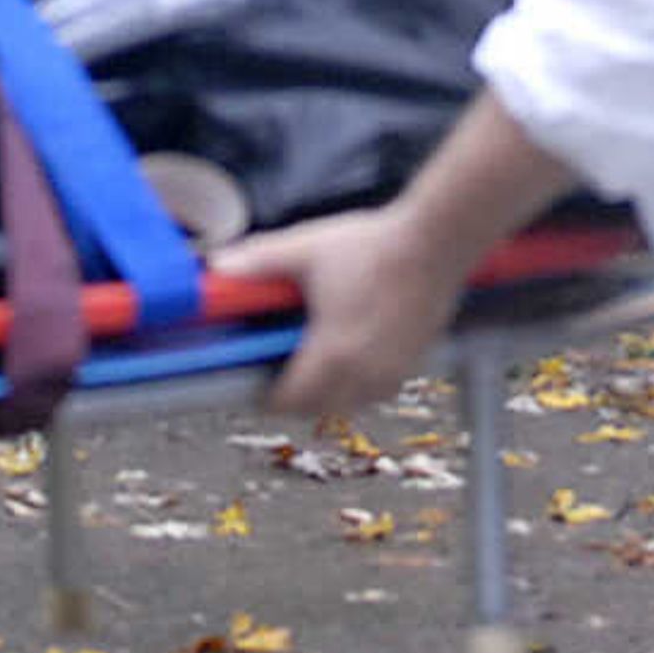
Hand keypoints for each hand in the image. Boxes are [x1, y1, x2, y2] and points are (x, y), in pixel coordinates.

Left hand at [217, 206, 473, 419]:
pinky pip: (378, 392)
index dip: (267, 398)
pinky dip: (359, 388)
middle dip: (295, 400)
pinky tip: (352, 362)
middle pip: (318, 408)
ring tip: (313, 371)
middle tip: (279, 379)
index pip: (290, 400)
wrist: (435, 243)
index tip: (255, 388)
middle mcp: (363, 373)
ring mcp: (391, 371)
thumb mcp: (307, 249)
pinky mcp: (414, 363)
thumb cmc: (373, 246)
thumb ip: (260, 261)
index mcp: (332, 353)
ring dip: (328, 396)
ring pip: (350, 405)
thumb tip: (218, 265)